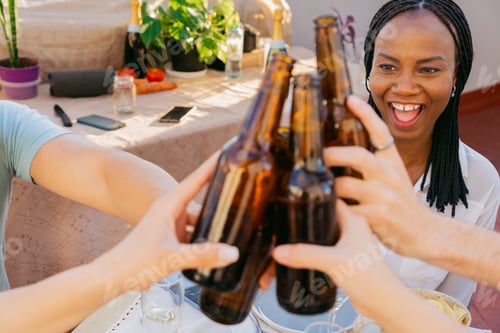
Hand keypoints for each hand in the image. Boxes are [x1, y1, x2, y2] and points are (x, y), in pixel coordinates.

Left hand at [96, 154, 238, 293]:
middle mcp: (170, 212)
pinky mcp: (171, 239)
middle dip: (218, 191)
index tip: (224, 153)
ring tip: (234, 216)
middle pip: (200, 198)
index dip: (211, 167)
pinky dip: (206, 237)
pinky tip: (217, 245)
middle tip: (238, 184)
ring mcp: (171, 226)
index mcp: (168, 206)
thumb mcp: (172, 257)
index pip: (195, 181)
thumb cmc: (134, 260)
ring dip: (212, 218)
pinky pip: (194, 233)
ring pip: (198, 219)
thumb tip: (232, 252)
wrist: (114, 276)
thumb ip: (203, 255)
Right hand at [272, 200, 395, 314]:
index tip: (295, 198)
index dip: (312, 197)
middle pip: (324, 217)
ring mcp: (350, 245)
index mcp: (353, 220)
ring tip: (290, 238)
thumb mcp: (333, 262)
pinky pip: (327, 250)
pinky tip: (303, 256)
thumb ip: (305, 255)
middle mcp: (352, 230)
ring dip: (310, 237)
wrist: (385, 303)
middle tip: (287, 220)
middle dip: (306, 220)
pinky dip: (315, 251)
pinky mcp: (347, 260)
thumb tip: (280, 251)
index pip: (330, 200)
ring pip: (325, 235)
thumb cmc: (372, 279)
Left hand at [323, 95, 434, 256]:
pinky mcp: (377, 218)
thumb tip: (339, 152)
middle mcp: (390, 176)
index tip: (350, 99)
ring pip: (346, 185)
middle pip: (359, 156)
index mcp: (393, 163)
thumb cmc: (401, 204)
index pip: (381, 132)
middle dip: (333, 154)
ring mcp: (384, 197)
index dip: (366, 113)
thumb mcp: (394, 178)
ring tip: (313, 187)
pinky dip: (333, 209)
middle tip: (316, 156)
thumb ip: (373, 164)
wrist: (425, 233)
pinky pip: (346, 210)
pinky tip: (323, 209)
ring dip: (327, 186)